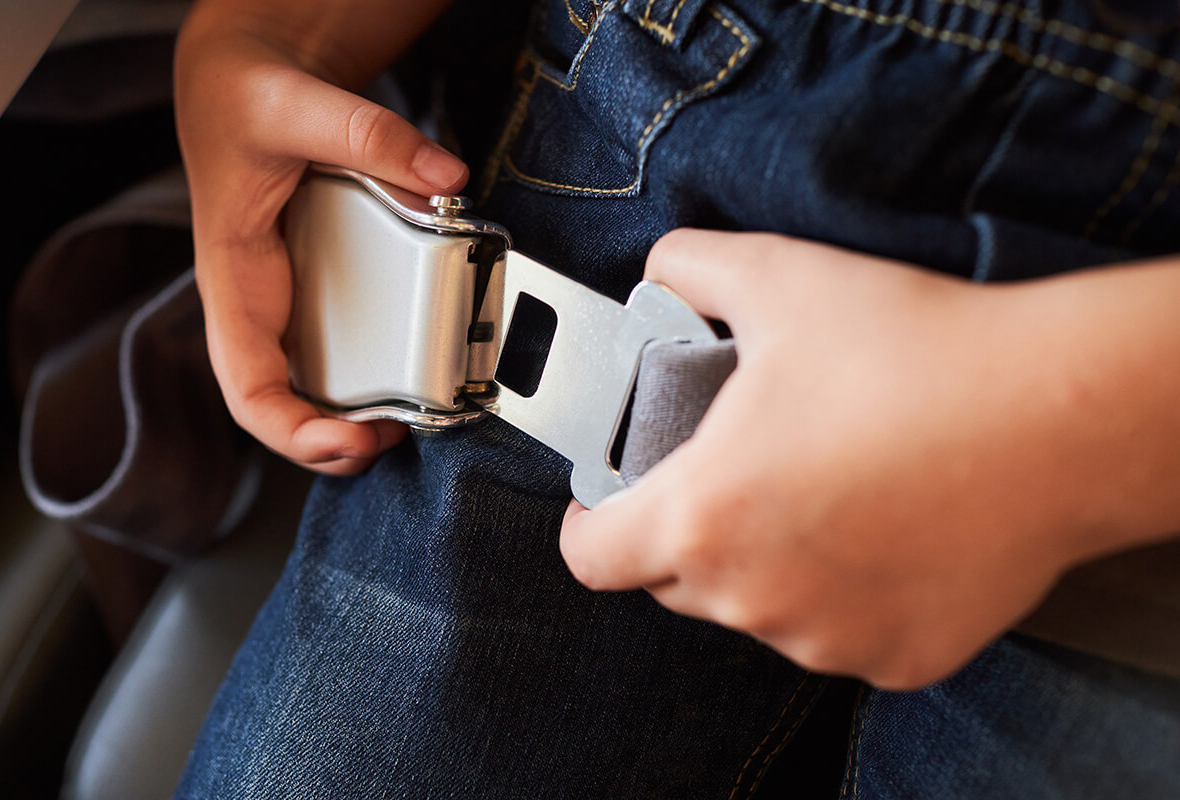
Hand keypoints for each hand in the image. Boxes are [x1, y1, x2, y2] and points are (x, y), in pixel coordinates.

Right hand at [174, 0, 459, 473]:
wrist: (240, 74)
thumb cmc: (243, 95)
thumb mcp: (297, 104)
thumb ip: (370, 135)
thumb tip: (445, 178)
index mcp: (234, 275)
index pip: (245, 382)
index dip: (291, 429)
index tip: (350, 438)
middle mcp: (256, 300)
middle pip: (278, 404)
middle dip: (327, 444)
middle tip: (391, 441)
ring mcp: (283, 298)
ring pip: (303, 387)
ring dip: (344, 423)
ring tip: (401, 428)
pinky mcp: (311, 285)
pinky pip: (330, 351)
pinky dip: (362, 380)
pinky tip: (402, 382)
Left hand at [561, 230, 1127, 688]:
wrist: (1058, 417)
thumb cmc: (917, 355)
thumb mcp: (779, 277)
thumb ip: (689, 268)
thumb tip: (662, 272)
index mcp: (702, 517)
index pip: (591, 557)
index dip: (589, 523)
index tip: (612, 497)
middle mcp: (753, 596)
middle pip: (675, 580)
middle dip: (688, 529)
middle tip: (739, 468)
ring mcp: (826, 638)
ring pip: (760, 608)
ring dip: (770, 563)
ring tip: (824, 491)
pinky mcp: (897, 658)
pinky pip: (840, 632)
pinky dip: (845, 594)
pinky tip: (884, 531)